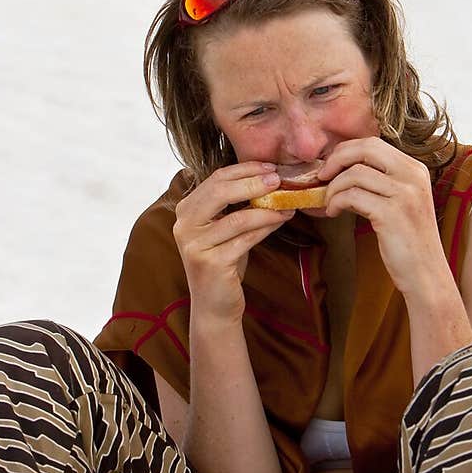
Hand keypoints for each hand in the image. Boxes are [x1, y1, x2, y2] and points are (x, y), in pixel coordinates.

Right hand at [173, 162, 292, 322]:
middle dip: (254, 182)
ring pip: (238, 217)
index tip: (270, 167)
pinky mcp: (211, 263)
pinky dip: (266, 227)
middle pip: (220, 191)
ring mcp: (195, 245)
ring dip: (267, 208)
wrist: (214, 304)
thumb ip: (235, 204)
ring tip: (287, 204)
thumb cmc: (224, 262)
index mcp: (185, 210)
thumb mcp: (226, 228)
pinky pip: (246, 238)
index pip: (215, 179)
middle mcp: (184, 225)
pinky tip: (280, 220)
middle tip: (279, 180)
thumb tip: (269, 179)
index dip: (245, 169)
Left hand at [317, 138, 452, 302]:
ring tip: (328, 202)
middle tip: (322, 176)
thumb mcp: (402, 201)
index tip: (330, 166)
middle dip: (336, 159)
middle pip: (365, 149)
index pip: (374, 144)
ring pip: (354, 173)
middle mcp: (413, 176)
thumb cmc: (408, 241)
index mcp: (415, 169)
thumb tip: (346, 166)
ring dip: (333, 188)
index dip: (346, 151)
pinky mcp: (391, 214)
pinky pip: (352, 196)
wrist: (425, 274)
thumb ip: (383, 181)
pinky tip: (333, 213)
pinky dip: (336, 202)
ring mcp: (404, 194)